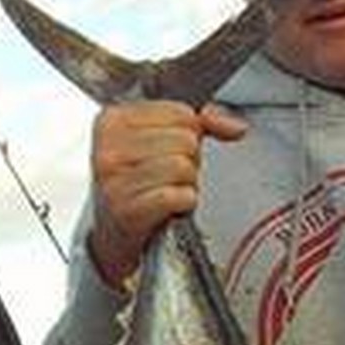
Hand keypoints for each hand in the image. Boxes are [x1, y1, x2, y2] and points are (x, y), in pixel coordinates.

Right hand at [86, 100, 246, 287]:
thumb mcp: (159, 142)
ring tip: (168, 190)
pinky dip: (184, 203)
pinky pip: (177, 196)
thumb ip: (199, 125)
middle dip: (188, 161)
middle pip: (184, 139)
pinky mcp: (127, 210)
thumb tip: (235, 126)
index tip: (168, 152)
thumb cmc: (140, 183)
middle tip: (169, 177)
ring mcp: (114, 180)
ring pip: (182, 166)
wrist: (114, 232)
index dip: (189, 135)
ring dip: (186, 183)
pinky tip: (171, 207)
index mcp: (113, 120)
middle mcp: (108, 148)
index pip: (180, 112)